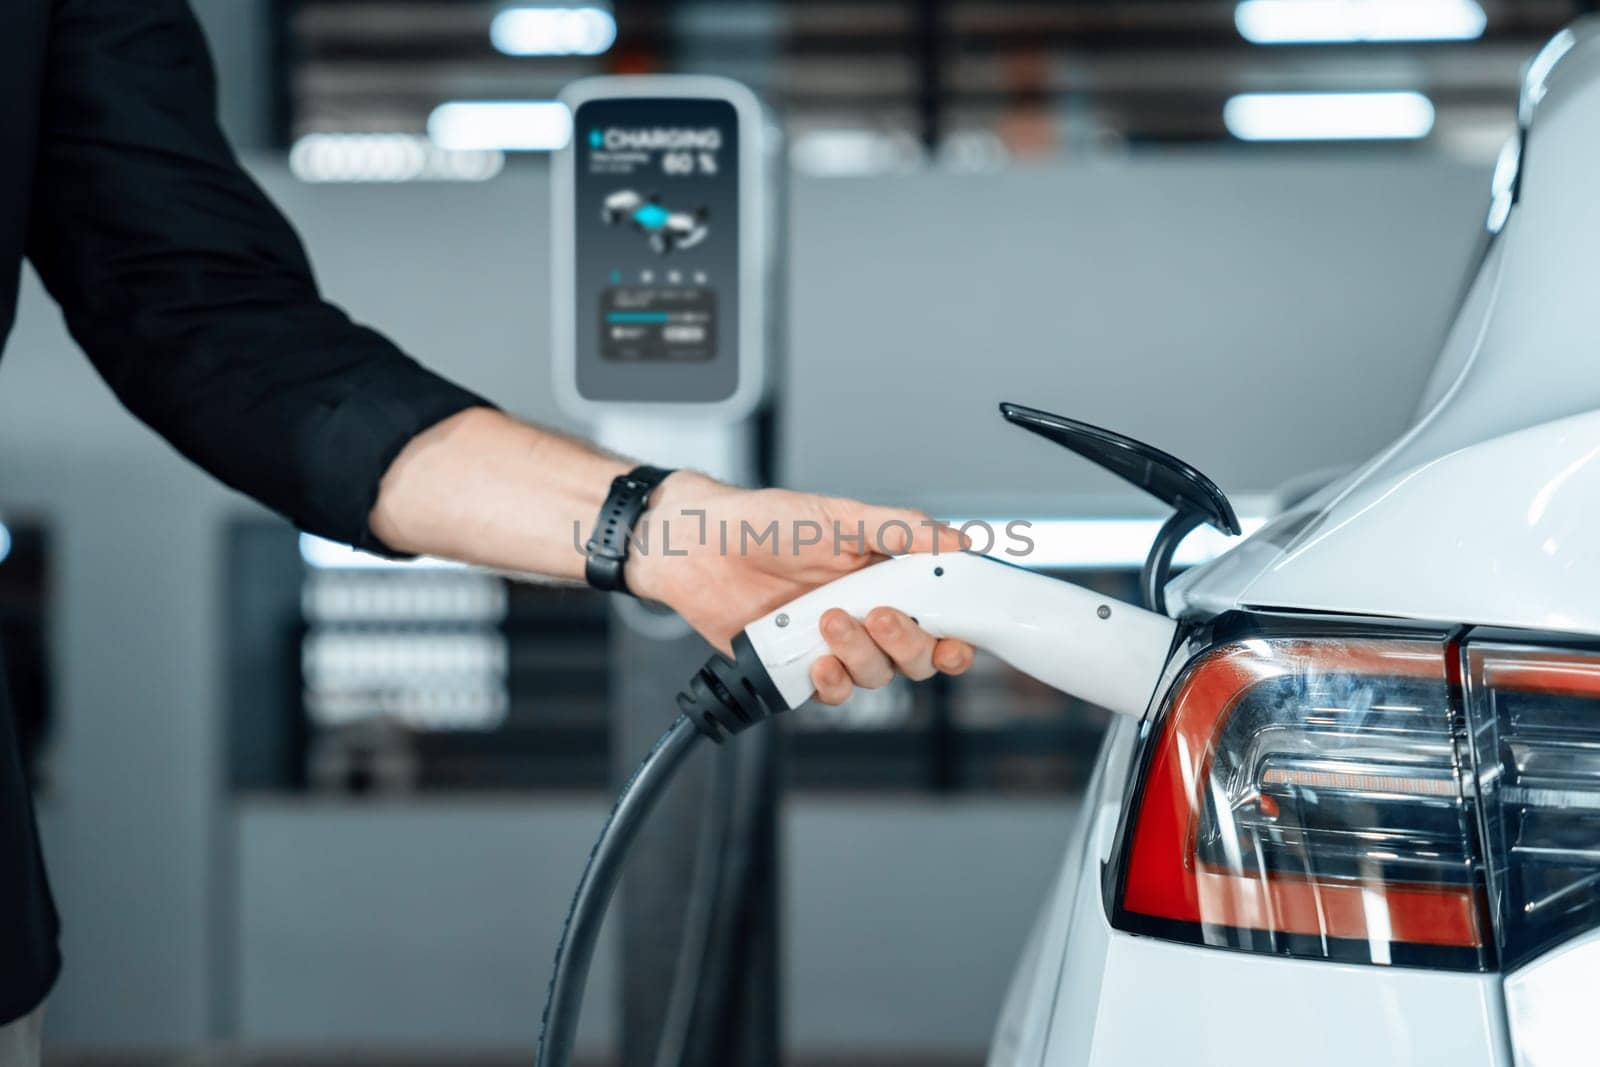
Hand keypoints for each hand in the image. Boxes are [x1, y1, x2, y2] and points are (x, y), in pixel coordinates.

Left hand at [627, 472, 976, 703]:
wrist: (698, 544)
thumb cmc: (765, 523)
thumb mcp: (839, 516)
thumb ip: (900, 530)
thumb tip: (958, 540)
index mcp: (886, 580)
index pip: (938, 619)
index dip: (956, 637)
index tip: (956, 639)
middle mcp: (865, 617)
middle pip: (914, 657)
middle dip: (908, 643)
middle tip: (882, 615)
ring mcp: (832, 644)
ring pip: (876, 675)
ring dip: (862, 654)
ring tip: (830, 620)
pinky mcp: (797, 668)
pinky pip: (832, 692)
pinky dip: (833, 682)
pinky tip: (818, 660)